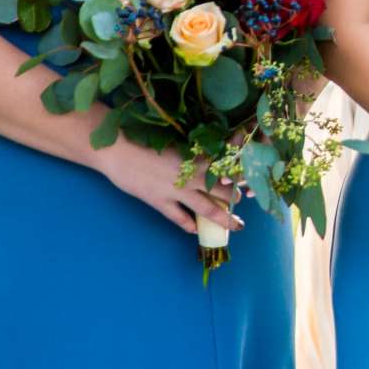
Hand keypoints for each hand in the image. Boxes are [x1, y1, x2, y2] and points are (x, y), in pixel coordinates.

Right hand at [94, 139, 242, 236]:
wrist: (117, 149)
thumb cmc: (144, 139)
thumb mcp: (175, 141)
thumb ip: (192, 152)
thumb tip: (207, 156)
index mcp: (196, 157)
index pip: (227, 169)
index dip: (240, 175)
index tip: (250, 178)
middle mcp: (191, 175)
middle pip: (222, 190)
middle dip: (236, 198)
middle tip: (244, 203)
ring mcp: (176, 191)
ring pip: (206, 209)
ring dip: (223, 218)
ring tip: (235, 225)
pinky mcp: (159, 201)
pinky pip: (178, 218)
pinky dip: (188, 225)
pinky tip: (194, 230)